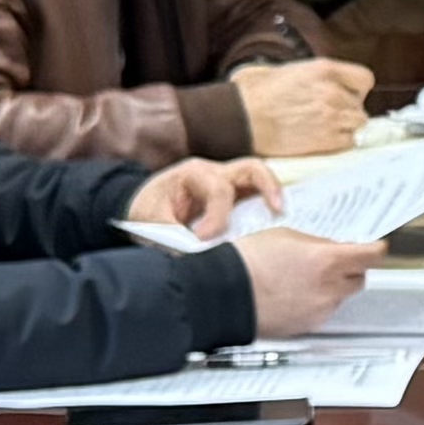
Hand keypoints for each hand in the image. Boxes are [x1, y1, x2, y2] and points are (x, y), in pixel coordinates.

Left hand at [124, 158, 285, 237]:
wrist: (140, 206)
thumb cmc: (146, 212)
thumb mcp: (152, 224)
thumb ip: (172, 237)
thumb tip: (193, 256)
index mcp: (192, 175)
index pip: (218, 191)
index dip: (217, 218)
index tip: (204, 239)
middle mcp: (214, 173)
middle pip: (251, 168)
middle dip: (268, 187)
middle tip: (278, 209)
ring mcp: (227, 183)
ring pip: (260, 178)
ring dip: (274, 195)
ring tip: (283, 216)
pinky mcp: (234, 197)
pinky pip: (257, 196)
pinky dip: (268, 207)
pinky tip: (275, 227)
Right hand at [230, 59, 368, 157]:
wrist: (242, 118)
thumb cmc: (255, 94)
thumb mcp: (287, 70)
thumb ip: (314, 76)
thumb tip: (321, 83)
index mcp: (324, 69)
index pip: (364, 79)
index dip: (357, 89)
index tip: (347, 95)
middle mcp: (333, 91)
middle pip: (360, 105)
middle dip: (348, 111)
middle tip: (329, 116)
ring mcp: (332, 116)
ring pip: (358, 124)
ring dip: (346, 127)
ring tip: (326, 129)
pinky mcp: (326, 139)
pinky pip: (349, 142)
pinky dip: (340, 142)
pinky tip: (322, 140)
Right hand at [232, 226, 384, 337]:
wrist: (224, 292)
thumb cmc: (248, 261)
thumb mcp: (286, 235)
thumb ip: (317, 243)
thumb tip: (331, 248)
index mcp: (328, 261)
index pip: (371, 256)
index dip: (375, 250)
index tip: (375, 248)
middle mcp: (330, 288)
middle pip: (360, 279)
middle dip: (351, 270)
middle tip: (334, 262)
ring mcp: (319, 310)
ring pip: (340, 297)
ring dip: (332, 288)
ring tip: (303, 279)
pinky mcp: (307, 326)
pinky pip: (322, 312)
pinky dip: (315, 303)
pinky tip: (294, 294)